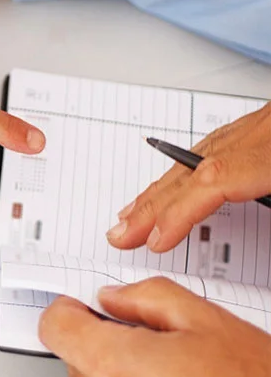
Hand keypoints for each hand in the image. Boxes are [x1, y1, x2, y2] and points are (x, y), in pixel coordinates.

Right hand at [108, 103, 270, 251]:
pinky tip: (169, 182)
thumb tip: (270, 250)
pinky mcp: (258, 126)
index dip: (178, 211)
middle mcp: (258, 134)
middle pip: (192, 171)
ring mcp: (256, 127)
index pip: (214, 179)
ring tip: (131, 214)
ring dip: (158, 190)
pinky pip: (208, 148)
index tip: (155, 240)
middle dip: (151, 206)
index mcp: (270, 150)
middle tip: (121, 234)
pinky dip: (180, 169)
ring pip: (193, 158)